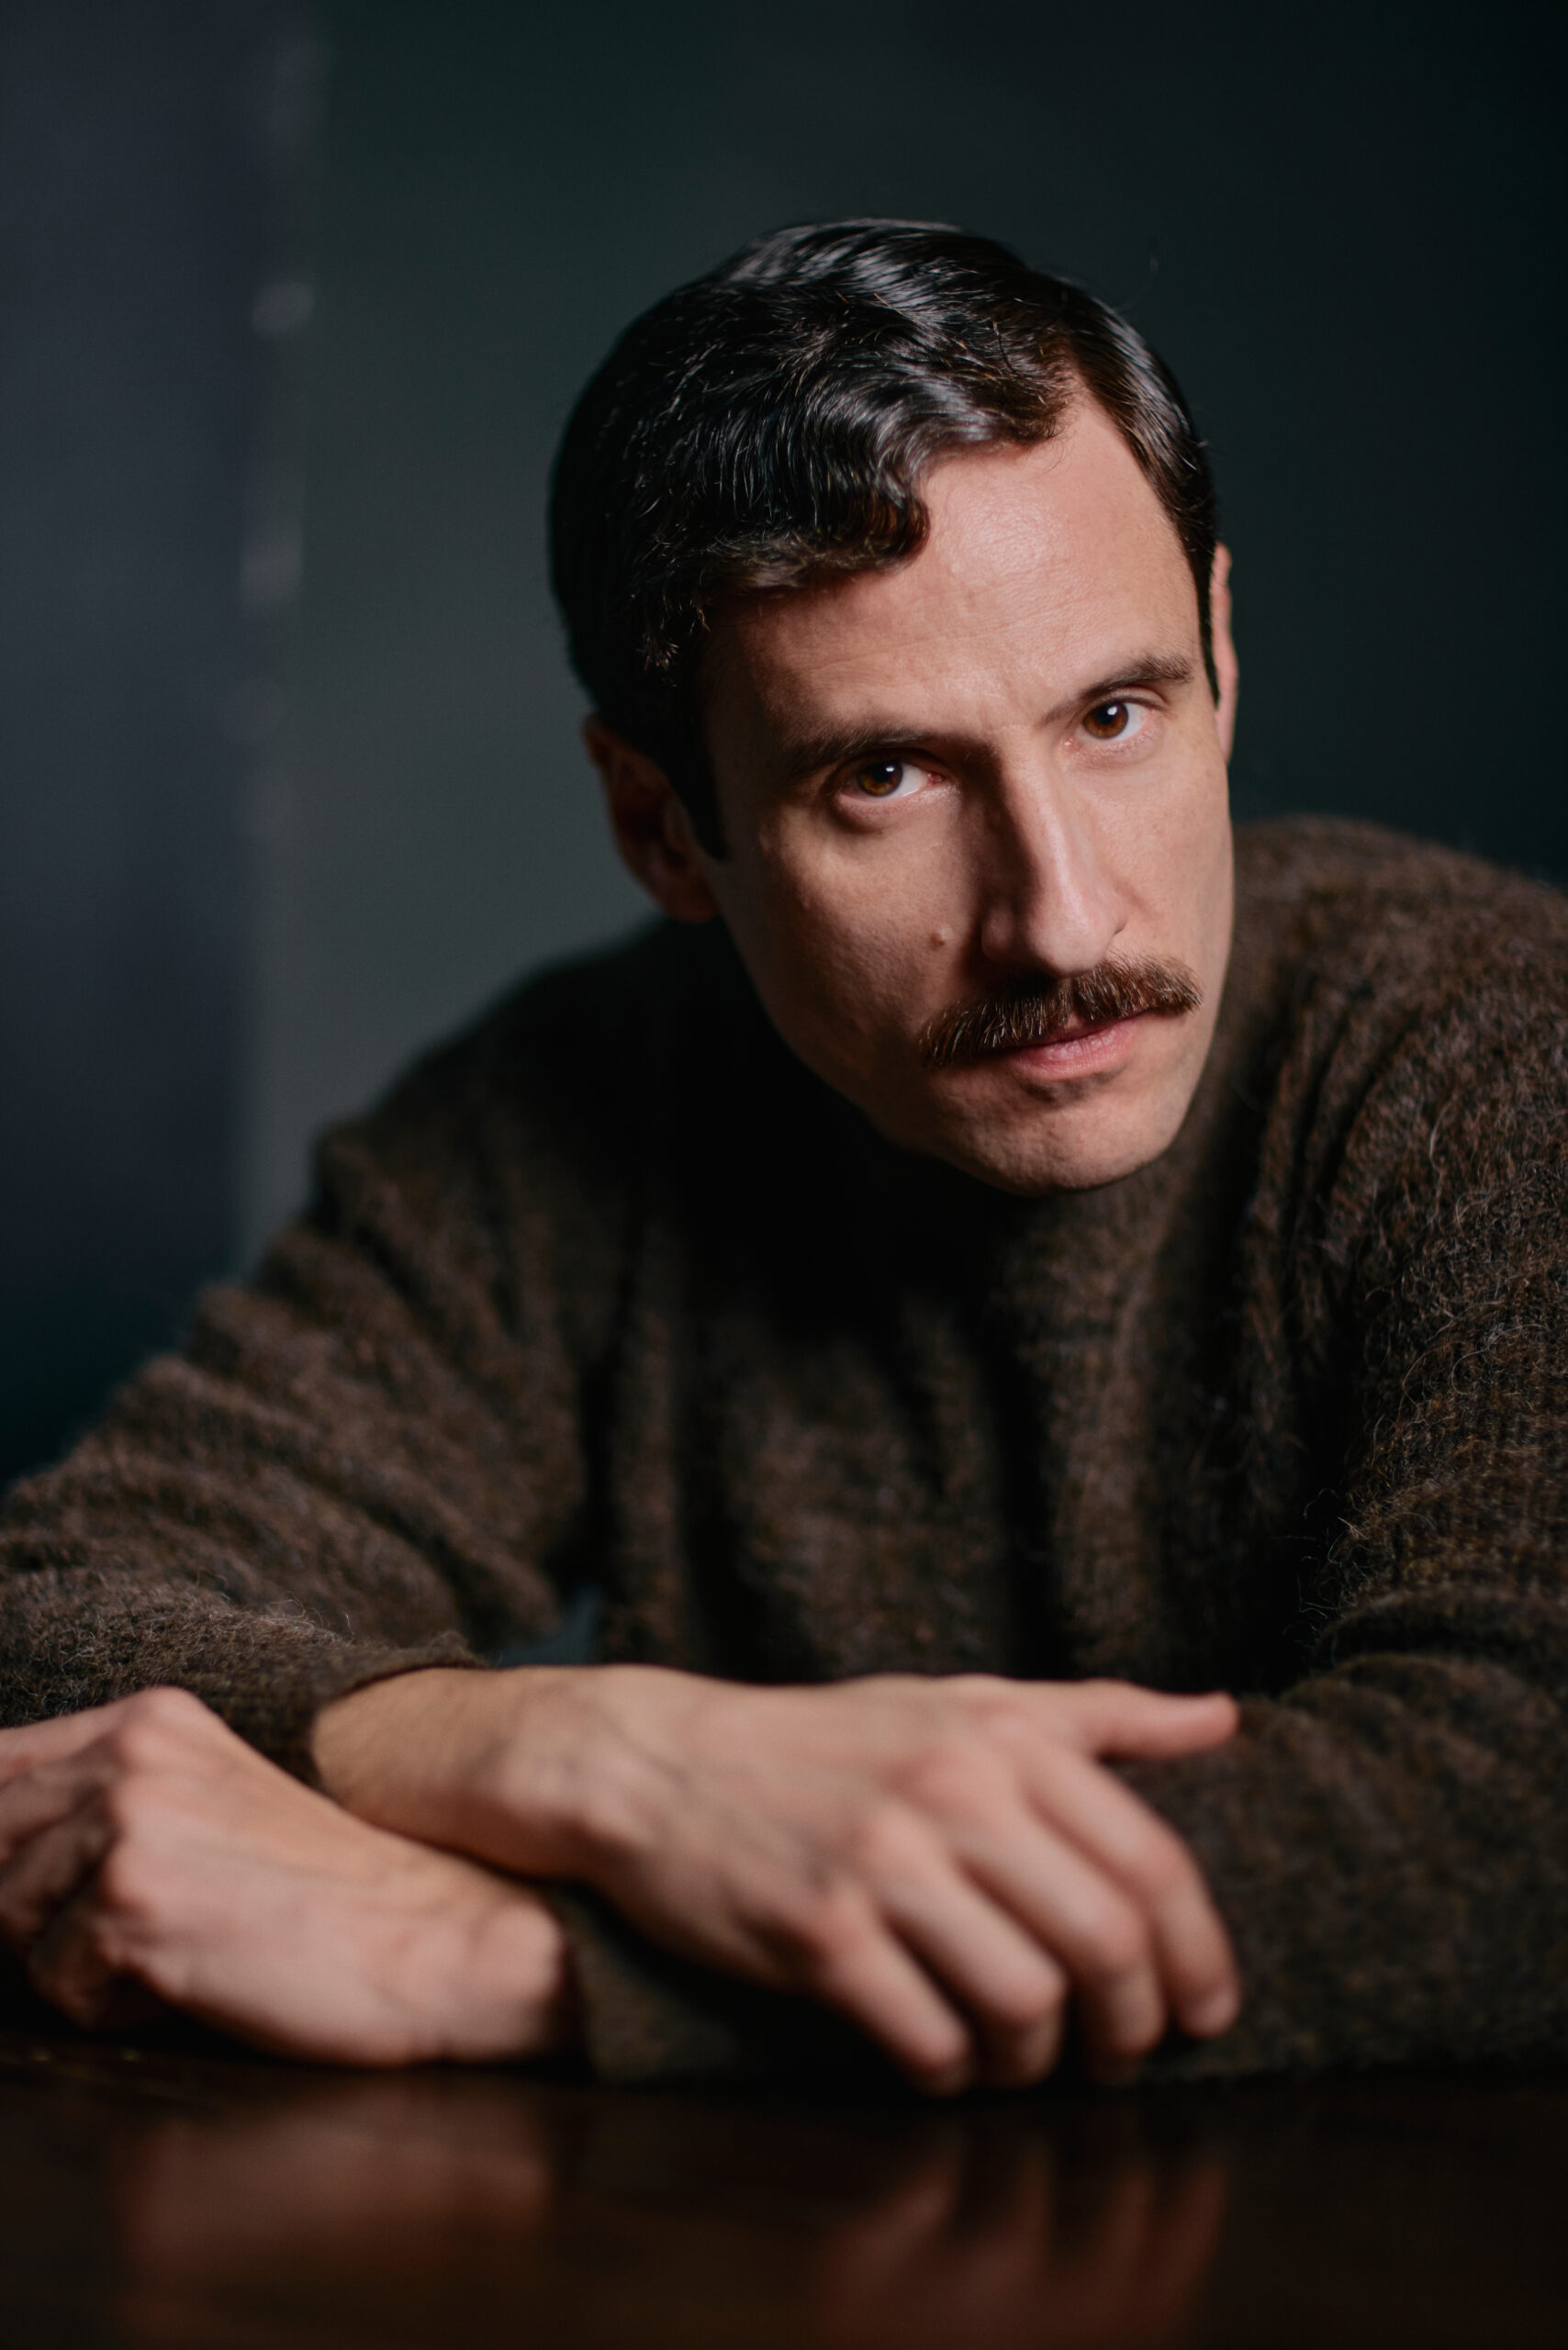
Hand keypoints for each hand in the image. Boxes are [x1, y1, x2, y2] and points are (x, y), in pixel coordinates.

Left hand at [0, 1688, 571, 2064]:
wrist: (438, 1938)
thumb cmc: (330, 1896)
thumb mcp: (211, 1811)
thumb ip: (106, 1804)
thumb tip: (1, 1860)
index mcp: (151, 1718)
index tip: (29, 1882)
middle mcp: (131, 1751)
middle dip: (33, 1912)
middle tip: (141, 1933)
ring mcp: (128, 1819)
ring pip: (7, 1922)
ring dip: (78, 1960)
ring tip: (183, 1949)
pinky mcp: (132, 1898)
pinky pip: (54, 1987)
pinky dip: (115, 2006)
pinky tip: (199, 1979)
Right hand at [315, 1665, 1239, 2090]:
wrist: (661, 1764)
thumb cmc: (824, 1739)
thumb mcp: (961, 1700)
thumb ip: (1095, 1714)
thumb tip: (1222, 1716)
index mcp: (1000, 1737)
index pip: (1149, 1860)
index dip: (1199, 1952)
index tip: (1205, 2008)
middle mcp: (951, 1792)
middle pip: (1104, 1941)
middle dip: (1135, 2024)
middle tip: (1125, 2054)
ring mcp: (881, 1864)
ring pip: (1024, 2002)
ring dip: (1040, 2059)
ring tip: (1026, 2059)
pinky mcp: (817, 1933)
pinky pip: (926, 2039)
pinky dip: (952, 2073)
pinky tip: (944, 2063)